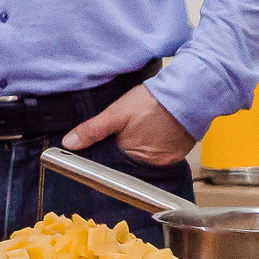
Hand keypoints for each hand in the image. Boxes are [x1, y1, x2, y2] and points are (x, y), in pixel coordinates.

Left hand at [63, 86, 195, 168]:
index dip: (104, 157)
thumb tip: (69, 144)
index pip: (113, 167)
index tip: (100, 147)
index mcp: (136, 158)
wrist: (188, 92)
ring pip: (143, 159)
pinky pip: (160, 154)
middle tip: (119, 136)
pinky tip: (148, 133)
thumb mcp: (116, 113)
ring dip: (136, 149)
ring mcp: (169, 160)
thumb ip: (93, 130)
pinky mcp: (179, 153)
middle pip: (128, 164)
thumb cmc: (153, 101)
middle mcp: (155, 164)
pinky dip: (152, 146)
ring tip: (135, 132)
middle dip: (119, 153)